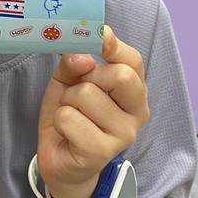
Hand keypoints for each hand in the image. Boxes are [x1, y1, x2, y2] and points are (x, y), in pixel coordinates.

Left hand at [37, 25, 149, 197]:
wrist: (63, 162)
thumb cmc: (72, 118)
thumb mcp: (68, 83)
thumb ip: (74, 64)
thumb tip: (80, 56)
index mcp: (134, 91)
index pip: (134, 61)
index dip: (115, 45)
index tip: (99, 35)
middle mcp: (137, 112)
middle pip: (118, 75)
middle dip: (87, 77)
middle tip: (77, 93)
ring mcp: (123, 134)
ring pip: (86, 94)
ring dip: (67, 102)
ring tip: (71, 117)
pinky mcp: (102, 152)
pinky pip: (70, 118)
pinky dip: (60, 121)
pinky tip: (68, 134)